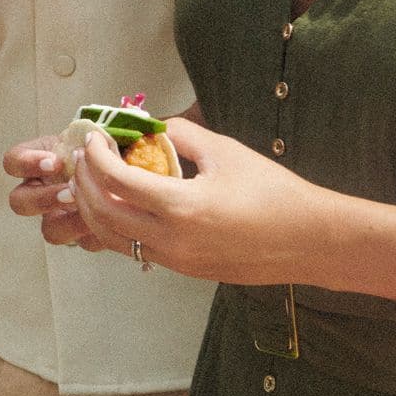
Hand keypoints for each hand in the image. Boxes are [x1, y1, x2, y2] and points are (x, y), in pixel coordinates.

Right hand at [4, 133, 125, 250]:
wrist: (137, 168)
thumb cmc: (116, 148)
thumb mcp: (103, 137)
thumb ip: (94, 139)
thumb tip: (97, 140)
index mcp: (42, 162)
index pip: (13, 161)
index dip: (27, 163)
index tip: (53, 162)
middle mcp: (44, 192)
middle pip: (20, 202)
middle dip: (43, 198)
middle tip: (69, 192)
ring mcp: (62, 217)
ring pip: (50, 230)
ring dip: (69, 222)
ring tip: (94, 212)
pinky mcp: (86, 236)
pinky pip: (85, 242)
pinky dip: (100, 233)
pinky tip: (116, 223)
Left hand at [66, 119, 327, 285]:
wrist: (311, 240)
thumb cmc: (275, 192)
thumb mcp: (226, 151)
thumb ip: (180, 135)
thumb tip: (148, 125)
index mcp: (183, 207)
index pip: (116, 180)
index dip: (96, 156)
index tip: (93, 138)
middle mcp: (172, 239)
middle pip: (102, 212)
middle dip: (84, 182)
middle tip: (83, 158)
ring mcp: (175, 260)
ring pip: (111, 237)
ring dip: (93, 207)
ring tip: (91, 181)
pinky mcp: (183, 270)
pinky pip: (133, 249)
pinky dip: (116, 226)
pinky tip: (119, 204)